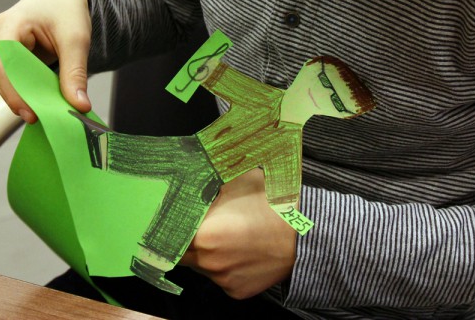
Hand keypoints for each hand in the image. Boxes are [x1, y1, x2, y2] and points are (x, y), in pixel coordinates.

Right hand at [0, 0, 91, 122]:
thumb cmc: (65, 11)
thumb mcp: (76, 39)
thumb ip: (75, 72)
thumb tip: (79, 105)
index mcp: (9, 24)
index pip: (5, 65)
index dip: (16, 92)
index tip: (33, 113)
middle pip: (1, 76)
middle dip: (23, 98)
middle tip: (45, 117)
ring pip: (2, 81)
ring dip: (23, 95)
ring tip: (46, 108)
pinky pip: (7, 80)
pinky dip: (24, 90)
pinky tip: (41, 98)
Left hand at [179, 168, 297, 298]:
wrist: (307, 233)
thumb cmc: (274, 202)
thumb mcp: (237, 182)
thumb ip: (206, 188)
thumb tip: (185, 186)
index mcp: (203, 234)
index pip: (167, 233)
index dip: (167, 224)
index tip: (168, 216)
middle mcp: (208, 262)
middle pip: (179, 252)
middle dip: (184, 239)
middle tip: (197, 224)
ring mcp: (222, 279)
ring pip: (200, 265)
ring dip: (205, 252)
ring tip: (229, 234)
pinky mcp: (236, 291)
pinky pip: (220, 278)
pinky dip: (225, 266)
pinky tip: (241, 250)